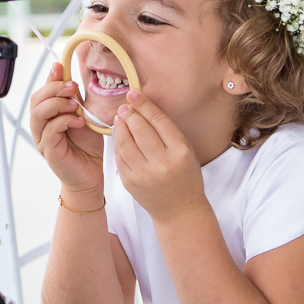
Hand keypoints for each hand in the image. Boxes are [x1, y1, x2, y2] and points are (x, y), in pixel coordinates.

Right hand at [29, 62, 104, 194]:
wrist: (90, 174)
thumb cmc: (86, 146)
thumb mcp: (83, 115)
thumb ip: (75, 99)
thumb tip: (72, 76)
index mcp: (46, 115)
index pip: (42, 92)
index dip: (49, 78)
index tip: (59, 66)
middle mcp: (40, 126)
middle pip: (36, 100)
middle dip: (54, 89)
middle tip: (73, 87)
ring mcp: (41, 138)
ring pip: (38, 114)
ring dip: (57, 104)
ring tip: (75, 105)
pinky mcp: (48, 150)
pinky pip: (50, 130)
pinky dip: (65, 121)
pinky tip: (79, 122)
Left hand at [113, 90, 206, 222]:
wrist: (179, 210)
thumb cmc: (185, 177)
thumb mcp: (186, 151)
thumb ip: (167, 132)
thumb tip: (143, 108)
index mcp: (180, 152)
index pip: (159, 121)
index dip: (144, 105)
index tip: (134, 93)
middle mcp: (162, 163)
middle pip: (140, 130)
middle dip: (130, 113)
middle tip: (125, 104)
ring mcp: (144, 174)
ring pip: (125, 142)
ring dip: (121, 126)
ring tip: (120, 116)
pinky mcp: (130, 182)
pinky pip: (119, 156)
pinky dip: (118, 142)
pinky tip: (119, 133)